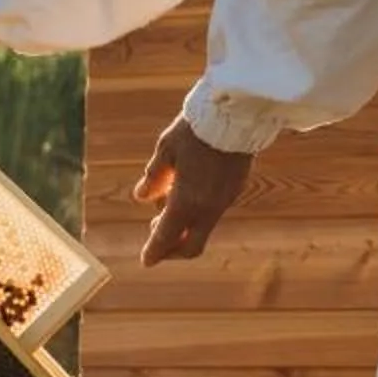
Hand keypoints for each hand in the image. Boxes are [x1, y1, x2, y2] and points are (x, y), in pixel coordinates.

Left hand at [132, 114, 252, 263]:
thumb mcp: (165, 151)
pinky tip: (186, 193)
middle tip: (156, 238)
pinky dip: (197, 214)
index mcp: (186, 201)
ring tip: (166, 206)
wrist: (235, 115)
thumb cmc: (194, 131)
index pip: (167, 238)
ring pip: (203, 230)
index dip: (154, 252)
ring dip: (184, 229)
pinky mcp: (235, 190)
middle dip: (172, 250)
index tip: (146, 261)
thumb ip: (154, 178)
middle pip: (191, 246)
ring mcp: (225, 201)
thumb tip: (142, 197)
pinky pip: (213, 213)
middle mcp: (208, 208)